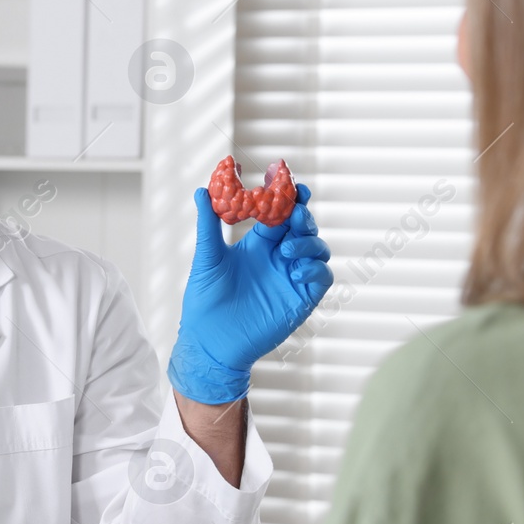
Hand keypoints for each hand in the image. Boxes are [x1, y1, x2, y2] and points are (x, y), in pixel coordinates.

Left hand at [168, 182, 332, 403]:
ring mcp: (292, 278)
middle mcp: (279, 258)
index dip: (287, 197)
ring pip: (317, 249)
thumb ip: (208, 225)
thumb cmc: (204, 300)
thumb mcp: (207, 259)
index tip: (288, 182)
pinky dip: (314, 268)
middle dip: (302, 216)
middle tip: (294, 212)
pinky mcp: (301, 299)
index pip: (280, 214)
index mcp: (258, 244)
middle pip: (303, 228)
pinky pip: (321, 277)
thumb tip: (202, 190)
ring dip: (308, 242)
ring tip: (285, 249)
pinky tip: (293, 270)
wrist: (209, 341)